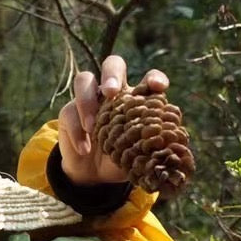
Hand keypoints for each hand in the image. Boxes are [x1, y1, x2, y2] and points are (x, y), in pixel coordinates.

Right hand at [58, 55, 169, 184]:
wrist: (95, 175)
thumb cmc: (122, 160)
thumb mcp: (139, 157)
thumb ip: (151, 150)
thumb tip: (171, 152)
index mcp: (137, 99)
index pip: (149, 79)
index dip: (155, 78)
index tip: (158, 87)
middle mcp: (114, 93)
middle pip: (113, 64)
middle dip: (112, 75)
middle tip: (111, 93)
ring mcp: (90, 99)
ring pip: (84, 79)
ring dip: (86, 100)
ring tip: (92, 126)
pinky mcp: (70, 113)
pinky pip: (69, 112)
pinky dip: (77, 132)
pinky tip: (85, 149)